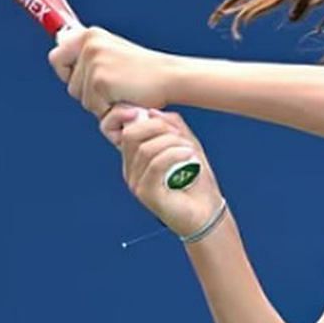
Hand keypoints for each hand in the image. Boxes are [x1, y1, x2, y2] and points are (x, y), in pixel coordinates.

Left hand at [48, 25, 181, 116]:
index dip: (66, 72)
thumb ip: (89, 54)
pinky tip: (126, 98)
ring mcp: (94, 63)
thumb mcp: (113, 52)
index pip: (56, 57)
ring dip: (100, 103)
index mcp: (90, 36)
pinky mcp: (100, 81)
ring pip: (82, 99)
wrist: (170, 77)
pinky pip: (95, 107)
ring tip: (122, 91)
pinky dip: (110, 109)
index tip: (83, 79)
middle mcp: (89, 45)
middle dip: (88, 93)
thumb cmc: (144, 71)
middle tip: (113, 87)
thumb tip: (59, 49)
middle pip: (70, 85)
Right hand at [99, 105, 223, 234]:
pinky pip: (156, 164)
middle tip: (180, 135)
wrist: (207, 211)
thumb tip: (150, 112)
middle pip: (130, 135)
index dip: (124, 115)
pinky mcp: (146, 193)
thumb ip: (170, 125)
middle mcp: (130, 169)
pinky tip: (189, 157)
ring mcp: (136, 182)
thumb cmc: (197, 180)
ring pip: (146, 149)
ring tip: (189, 151)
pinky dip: (175, 155)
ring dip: (172, 143)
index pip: (116, 129)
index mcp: (135, 156)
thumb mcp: (186, 143)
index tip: (147, 112)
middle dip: (158, 127)